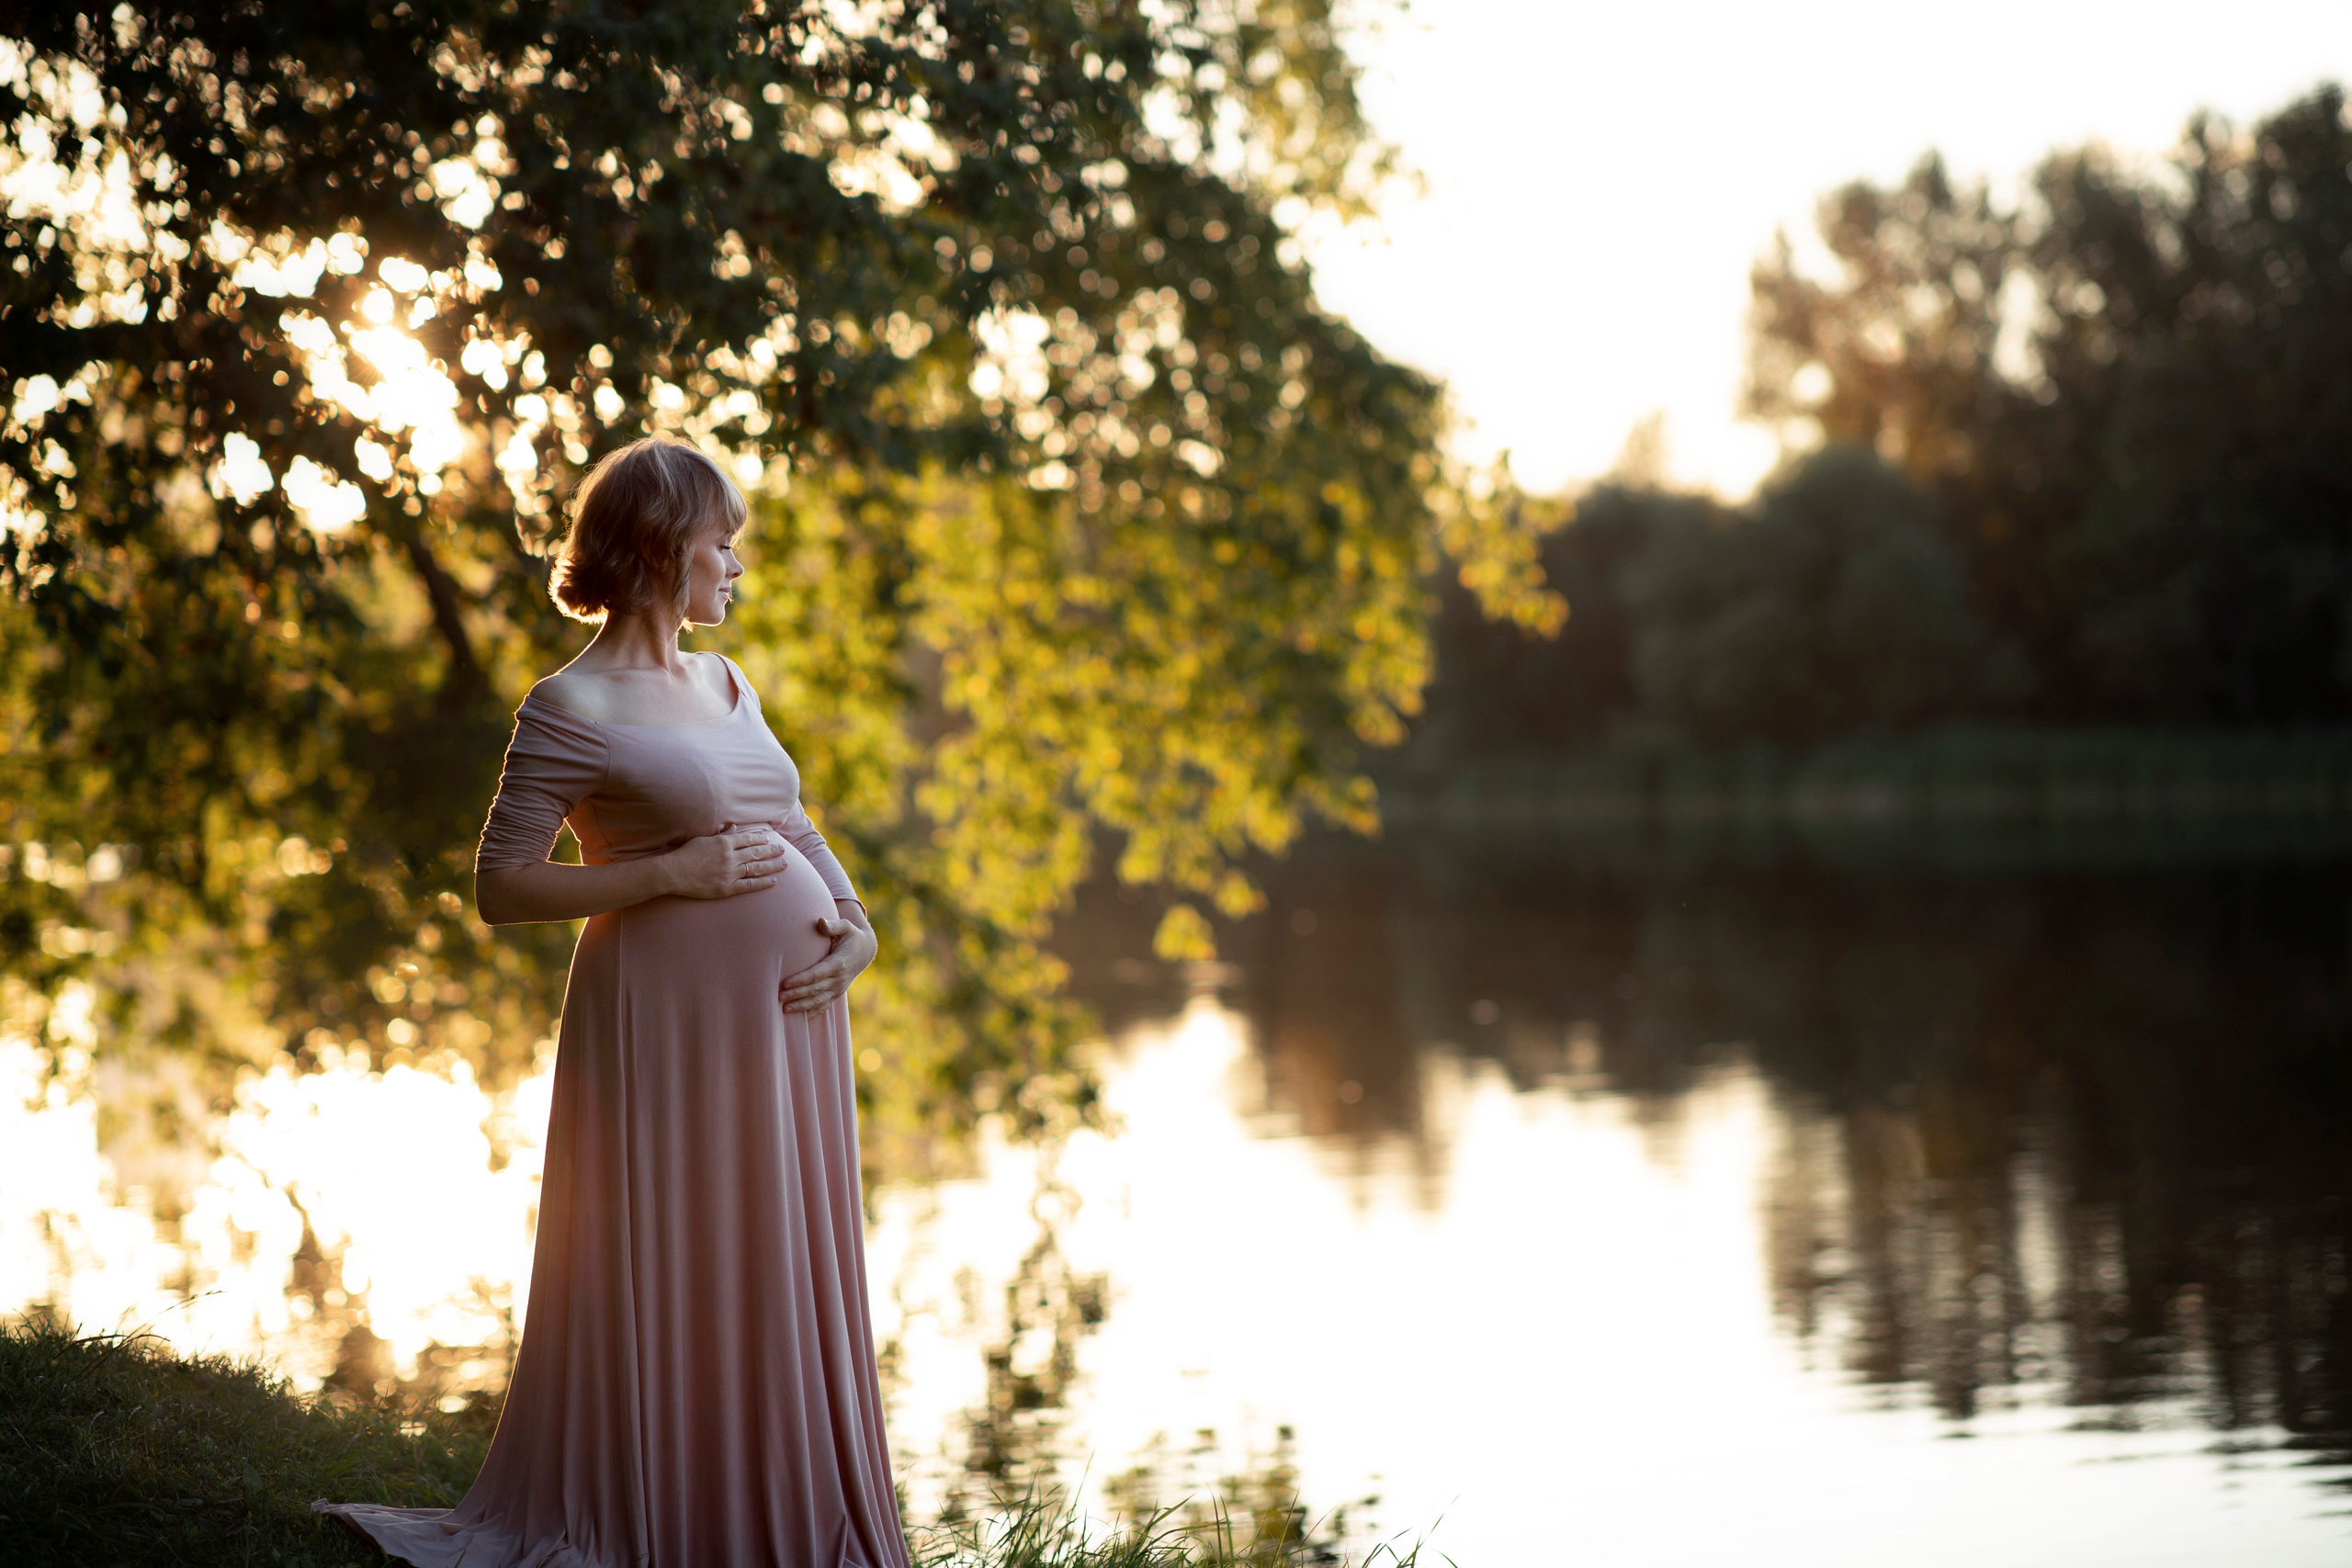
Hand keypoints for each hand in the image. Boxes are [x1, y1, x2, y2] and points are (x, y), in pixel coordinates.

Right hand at [662, 827, 786, 899]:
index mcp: (724, 843)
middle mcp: (730, 857)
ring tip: (784, 864)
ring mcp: (729, 873)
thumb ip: (721, 835)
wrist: (673, 873)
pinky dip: (762, 883)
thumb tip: (733, 827)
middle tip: (783, 850)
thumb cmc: (685, 854)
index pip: (748, 839)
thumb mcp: (703, 839)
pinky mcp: (727, 888)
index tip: (769, 840)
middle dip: (772, 851)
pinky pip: (749, 885)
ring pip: (756, 868)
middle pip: (756, 853)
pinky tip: (773, 881)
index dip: (760, 839)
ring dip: (772, 866)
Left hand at [780, 914, 877, 1012]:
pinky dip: (812, 1012)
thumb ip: (833, 925)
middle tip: (778, 997)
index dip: (801, 980)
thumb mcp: (846, 927)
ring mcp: (839, 988)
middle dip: (796, 994)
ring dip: (801, 1006)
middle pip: (815, 989)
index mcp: (839, 963)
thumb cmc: (851, 936)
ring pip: (818, 1001)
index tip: (785, 983)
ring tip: (784, 1009)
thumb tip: (820, 921)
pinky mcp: (837, 993)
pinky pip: (824, 1006)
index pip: (817, 974)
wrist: (865, 951)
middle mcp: (839, 979)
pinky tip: (800, 1018)